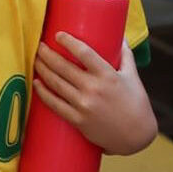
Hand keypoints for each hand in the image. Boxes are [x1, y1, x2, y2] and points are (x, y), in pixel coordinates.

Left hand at [33, 37, 156, 155]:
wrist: (136, 136)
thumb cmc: (136, 103)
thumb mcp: (133, 76)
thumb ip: (126, 55)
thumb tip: (120, 37)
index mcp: (108, 75)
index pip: (83, 52)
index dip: (68, 42)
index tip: (58, 35)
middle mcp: (94, 89)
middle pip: (63, 67)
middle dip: (48, 54)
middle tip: (40, 45)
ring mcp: (84, 105)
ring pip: (56, 83)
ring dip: (42, 69)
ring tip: (36, 59)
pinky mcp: (78, 120)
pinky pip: (55, 104)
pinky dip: (43, 93)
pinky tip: (36, 83)